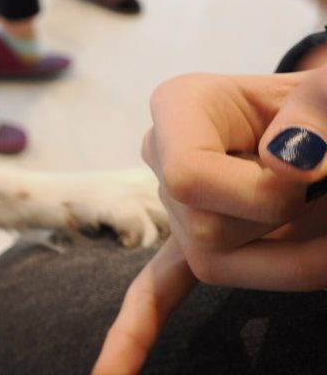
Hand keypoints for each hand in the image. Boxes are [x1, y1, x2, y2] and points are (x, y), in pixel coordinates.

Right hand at [93, 66, 326, 373]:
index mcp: (181, 105)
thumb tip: (289, 161)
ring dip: (287, 264)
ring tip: (326, 231)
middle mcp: (163, 153)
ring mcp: (177, 204)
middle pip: (201, 228)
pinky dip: (133, 335)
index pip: (185, 176)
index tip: (310, 172)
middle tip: (322, 190)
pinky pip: (156, 290)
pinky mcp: (198, 243)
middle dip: (280, 228)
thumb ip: (315, 109)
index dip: (257, 193)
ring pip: (212, 265)